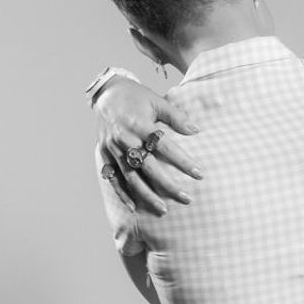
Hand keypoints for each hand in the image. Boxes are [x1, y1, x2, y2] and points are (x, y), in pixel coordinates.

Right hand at [94, 77, 203, 214]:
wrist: (105, 93)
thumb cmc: (136, 97)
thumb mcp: (157, 101)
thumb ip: (176, 116)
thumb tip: (196, 130)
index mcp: (138, 124)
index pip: (165, 146)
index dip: (183, 161)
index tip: (199, 173)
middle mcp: (124, 138)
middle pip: (148, 167)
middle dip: (168, 185)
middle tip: (187, 198)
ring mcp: (112, 148)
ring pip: (131, 177)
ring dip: (147, 195)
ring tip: (164, 209)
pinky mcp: (104, 154)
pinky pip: (113, 178)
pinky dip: (122, 193)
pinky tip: (134, 207)